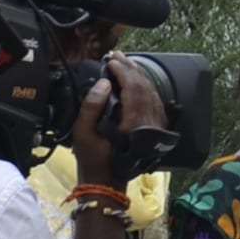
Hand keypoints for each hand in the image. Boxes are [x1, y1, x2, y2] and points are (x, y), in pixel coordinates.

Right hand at [69, 53, 168, 189]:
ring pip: (151, 93)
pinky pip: (154, 102)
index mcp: (133, 124)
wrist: (107, 181)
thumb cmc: (93, 159)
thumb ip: (92, 106)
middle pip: (144, 88)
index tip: (110, 61)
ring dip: (138, 76)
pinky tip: (136, 81)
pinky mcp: (155, 129)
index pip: (133, 88)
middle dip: (130, 69)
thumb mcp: (83, 133)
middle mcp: (149, 124)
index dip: (122, 71)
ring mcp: (155, 127)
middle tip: (117, 57)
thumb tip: (104, 83)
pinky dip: (145, 88)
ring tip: (124, 64)